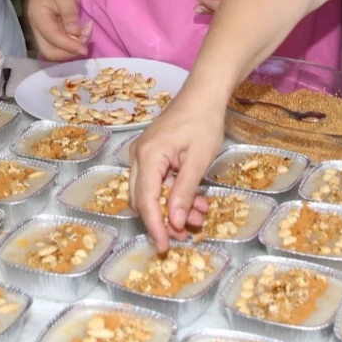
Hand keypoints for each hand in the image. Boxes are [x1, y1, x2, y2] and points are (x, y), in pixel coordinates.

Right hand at [23, 0, 89, 60]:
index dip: (70, 46)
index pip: (53, 38)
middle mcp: (37, 27)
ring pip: (55, 51)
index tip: (85, 49)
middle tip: (86, 38)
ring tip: (85, 33)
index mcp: (38, 16)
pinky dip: (71, 44)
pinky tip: (81, 32)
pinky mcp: (49, 31)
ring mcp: (42, 30)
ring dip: (71, 48)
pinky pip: (59, 45)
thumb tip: (75, 34)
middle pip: (50, 51)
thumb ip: (69, 14)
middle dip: (69, 51)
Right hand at [131, 96, 223, 251]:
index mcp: (148, 156)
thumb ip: (184, 192)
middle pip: (143, 200)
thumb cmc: (204, 122)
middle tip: (186, 233)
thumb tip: (175, 223)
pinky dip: (172, 194)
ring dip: (171, 207)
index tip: (165, 247)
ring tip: (199, 214)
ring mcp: (142, 154)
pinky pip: (156, 182)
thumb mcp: (198, 161)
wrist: (203, 94)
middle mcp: (138, 156)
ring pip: (150, 193)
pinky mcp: (150, 154)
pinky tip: (194, 199)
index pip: (146, 201)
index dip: (155, 227)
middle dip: (164, 220)